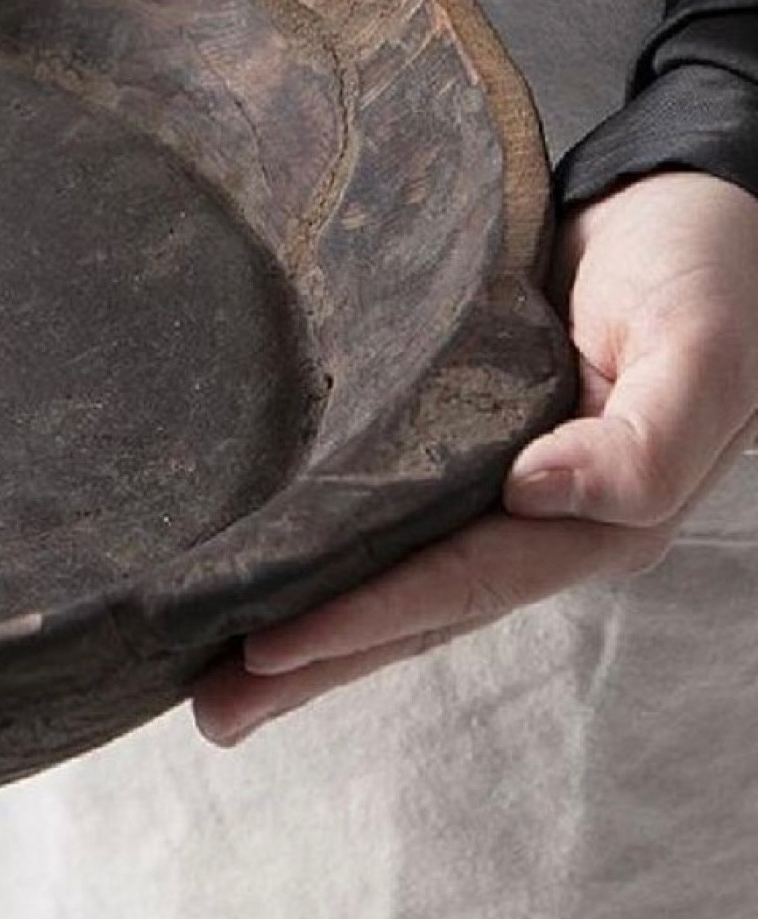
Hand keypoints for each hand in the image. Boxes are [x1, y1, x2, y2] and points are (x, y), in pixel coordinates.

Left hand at [191, 168, 757, 745]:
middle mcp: (537, 519)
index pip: (458, 582)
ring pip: (392, 574)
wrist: (687, 207)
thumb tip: (537, 495)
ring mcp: (494, 485)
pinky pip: (384, 511)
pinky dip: (327, 553)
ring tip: (215, 680)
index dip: (363, 617)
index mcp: (595, 517)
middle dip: (314, 662)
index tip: (267, 647)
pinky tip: (268, 575)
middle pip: (412, 607)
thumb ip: (645, 441)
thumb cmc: (707, 276)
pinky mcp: (457, 436)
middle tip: (211, 711)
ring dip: (309, 628)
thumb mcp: (700, 351)